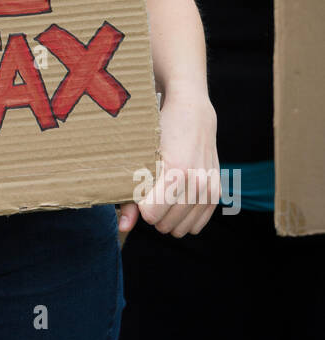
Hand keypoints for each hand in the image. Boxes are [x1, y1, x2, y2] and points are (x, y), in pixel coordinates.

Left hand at [119, 92, 219, 238]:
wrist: (192, 112)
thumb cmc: (159, 131)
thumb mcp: (139, 159)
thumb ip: (130, 196)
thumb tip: (123, 228)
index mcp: (175, 171)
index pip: (151, 214)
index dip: (140, 206)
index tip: (139, 191)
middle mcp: (196, 182)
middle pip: (165, 224)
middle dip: (153, 214)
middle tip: (149, 194)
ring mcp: (209, 187)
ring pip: (182, 228)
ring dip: (168, 219)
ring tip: (162, 199)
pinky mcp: (217, 191)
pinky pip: (198, 223)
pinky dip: (185, 220)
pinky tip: (176, 205)